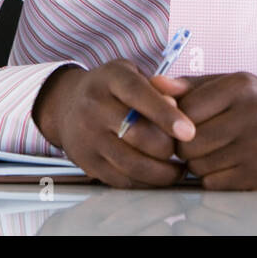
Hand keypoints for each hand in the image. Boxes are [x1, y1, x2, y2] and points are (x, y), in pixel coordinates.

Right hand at [32, 60, 196, 187]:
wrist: (67, 105)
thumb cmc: (111, 89)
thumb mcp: (132, 74)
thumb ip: (159, 87)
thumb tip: (179, 103)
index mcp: (110, 78)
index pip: (138, 94)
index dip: (165, 114)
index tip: (189, 131)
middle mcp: (94, 106)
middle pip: (137, 134)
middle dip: (167, 146)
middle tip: (185, 150)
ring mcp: (87, 136)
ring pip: (131, 163)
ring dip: (161, 172)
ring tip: (178, 171)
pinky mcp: (86, 162)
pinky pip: (121, 180)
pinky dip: (145, 183)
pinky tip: (158, 177)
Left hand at [153, 72, 256, 189]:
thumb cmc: (253, 102)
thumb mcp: (226, 84)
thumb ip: (188, 86)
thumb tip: (153, 85)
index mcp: (240, 86)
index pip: (186, 109)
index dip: (176, 119)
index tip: (181, 121)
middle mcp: (253, 115)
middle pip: (190, 141)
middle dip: (184, 144)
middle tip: (191, 141)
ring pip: (199, 165)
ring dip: (195, 162)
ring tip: (207, 151)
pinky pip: (214, 183)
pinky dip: (210, 177)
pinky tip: (221, 164)